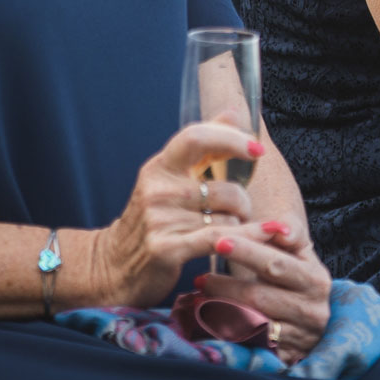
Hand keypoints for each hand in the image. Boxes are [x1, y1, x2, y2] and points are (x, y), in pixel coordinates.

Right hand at [88, 122, 262, 307]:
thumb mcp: (169, 178)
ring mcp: (160, 220)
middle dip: (243, 200)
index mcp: (160, 166)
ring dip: (241, 224)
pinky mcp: (166, 249)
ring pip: (226, 215)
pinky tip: (266, 233)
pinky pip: (219, 237)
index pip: (195, 137)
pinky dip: (248, 236)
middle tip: (241, 210)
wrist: (113, 267)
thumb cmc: (151, 219)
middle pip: (223, 187)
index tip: (258, 150)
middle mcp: (157, 189)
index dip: (231, 138)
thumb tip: (234, 112)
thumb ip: (204, 147)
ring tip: (234, 229)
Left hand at [196, 217, 331, 362]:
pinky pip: (248, 344)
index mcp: (315, 280)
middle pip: (258, 297)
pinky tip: (211, 321)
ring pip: (250, 323)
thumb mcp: (301, 252)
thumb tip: (277, 228)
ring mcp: (297, 336)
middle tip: (200, 278)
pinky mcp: (284, 355)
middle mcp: (311, 310)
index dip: (247, 253)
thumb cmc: (298, 274)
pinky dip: (227, 332)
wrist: (311, 314)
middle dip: (225, 286)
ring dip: (220, 310)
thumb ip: (290, 233)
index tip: (219, 242)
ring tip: (200, 298)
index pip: (276, 265)